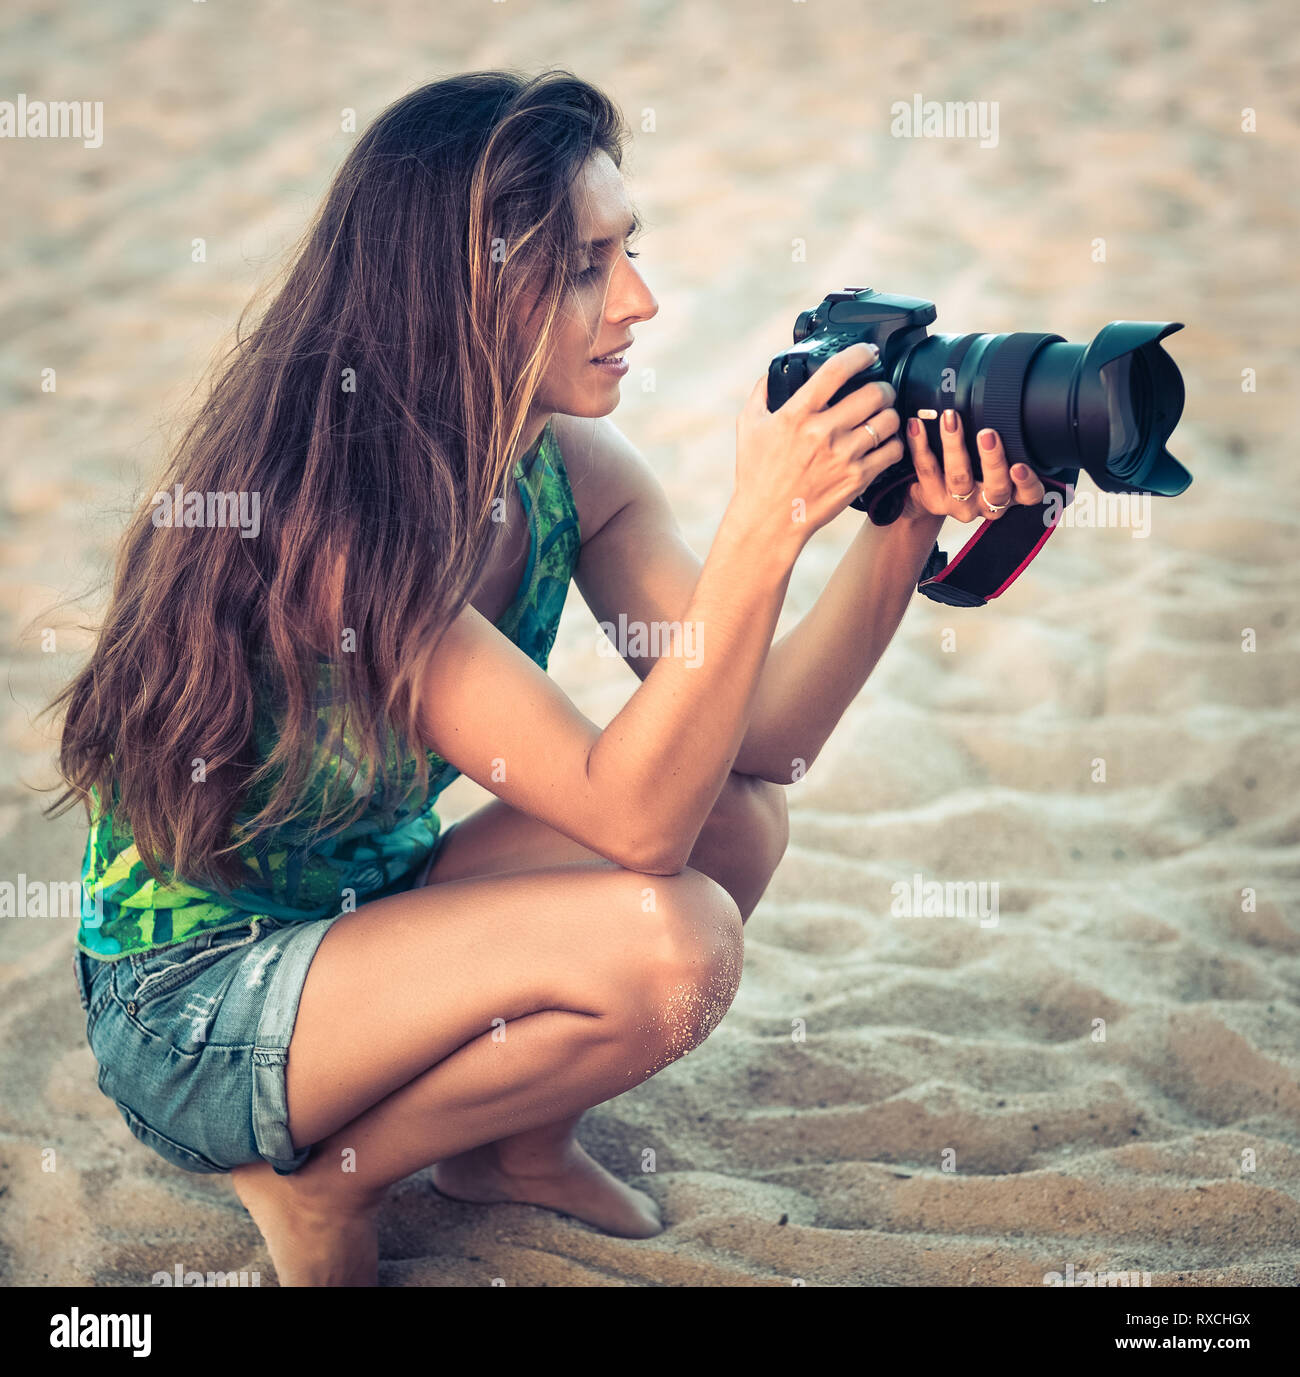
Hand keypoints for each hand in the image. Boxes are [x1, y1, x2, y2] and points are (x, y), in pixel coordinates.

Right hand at [734, 342, 902, 548]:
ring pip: (888, 420)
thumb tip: (775, 370)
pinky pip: (892, 451)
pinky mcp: (858, 478)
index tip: (869, 352)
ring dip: (890, 414)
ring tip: (883, 417)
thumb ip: (762, 392)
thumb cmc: (757, 475)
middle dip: (882, 387)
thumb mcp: (748, 427)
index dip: (860, 353)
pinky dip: (893, 443)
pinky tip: (884, 443)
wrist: (768, 521)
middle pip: (874, 393)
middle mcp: (822, 433)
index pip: (837, 370)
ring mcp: (843, 456)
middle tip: (880, 390)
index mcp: (796, 414)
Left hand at [900, 408, 1044, 522]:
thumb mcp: (993, 463)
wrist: (931, 498)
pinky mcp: (933, 499)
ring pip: (959, 478)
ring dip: (955, 446)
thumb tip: (1007, 402)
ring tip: (951, 420)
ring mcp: (959, 504)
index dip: (1026, 482)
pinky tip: (917, 425)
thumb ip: (1004, 444)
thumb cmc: (973, 471)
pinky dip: (920, 444)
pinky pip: (926, 470)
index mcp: (1010, 494)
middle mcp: (986, 503)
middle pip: (995, 487)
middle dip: (993, 460)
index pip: (1029, 494)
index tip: (1019, 467)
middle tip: (988, 434)